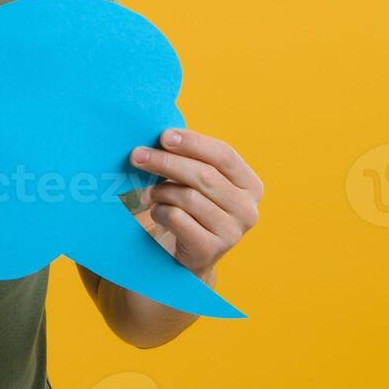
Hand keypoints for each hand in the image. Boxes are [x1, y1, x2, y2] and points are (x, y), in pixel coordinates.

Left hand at [129, 129, 262, 275]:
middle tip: (137, 155)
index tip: (164, 136)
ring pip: (188, 197)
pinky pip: (177, 219)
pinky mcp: (211, 249)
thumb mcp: (201, 181)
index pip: (224, 155)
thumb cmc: (194, 206)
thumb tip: (163, 137)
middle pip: (204, 175)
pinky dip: (160, 212)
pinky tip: (157, 212)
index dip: (193, 143)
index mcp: (250, 185)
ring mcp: (232, 232)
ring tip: (150, 193)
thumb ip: (191, 159)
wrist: (193, 251)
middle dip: (166, 162)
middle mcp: (247, 209)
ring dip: (161, 191)